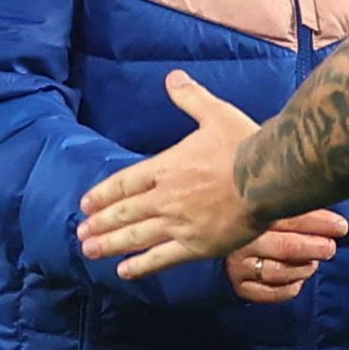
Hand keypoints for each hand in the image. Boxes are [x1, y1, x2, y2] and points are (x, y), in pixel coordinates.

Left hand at [78, 71, 264, 278]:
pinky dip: (141, 266)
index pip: (126, 182)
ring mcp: (179, 223)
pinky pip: (162, 258)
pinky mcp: (196, 245)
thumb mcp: (215, 113)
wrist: (267, 177)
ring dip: (110, 244)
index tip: (85, 204)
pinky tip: (124, 271)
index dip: (104, 194)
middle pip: (125, 212)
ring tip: (89, 251)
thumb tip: (173, 78)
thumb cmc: (243, 144)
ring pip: (136, 237)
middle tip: (81, 233)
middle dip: (101, 222)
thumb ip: (190, 98)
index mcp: (167, 167)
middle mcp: (166, 197)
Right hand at [225, 209, 348, 303]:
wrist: (222, 241)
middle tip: (330, 248)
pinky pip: (268, 293)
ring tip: (314, 264)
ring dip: (302, 268)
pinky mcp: (239, 287)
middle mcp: (240, 241)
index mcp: (250, 214)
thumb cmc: (260, 221)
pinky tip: (299, 281)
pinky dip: (288, 288)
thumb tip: (332, 205)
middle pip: (284, 246)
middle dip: (313, 247)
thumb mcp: (273, 208)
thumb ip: (296, 206)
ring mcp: (238, 266)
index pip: (289, 218)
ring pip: (277, 271)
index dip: (319, 222)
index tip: (341, 227)